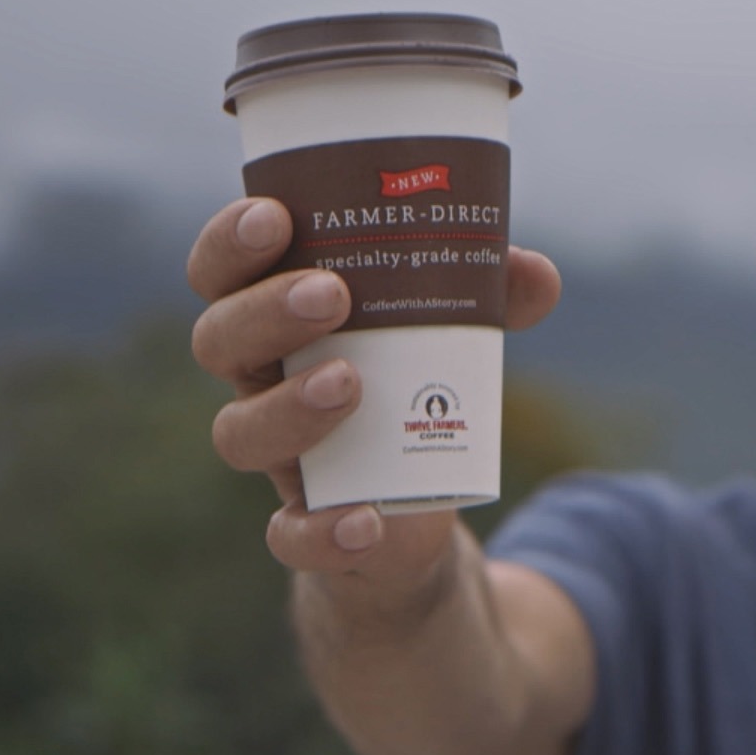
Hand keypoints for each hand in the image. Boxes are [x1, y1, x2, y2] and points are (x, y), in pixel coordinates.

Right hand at [186, 197, 561, 575]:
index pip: (222, 272)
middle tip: (330, 294)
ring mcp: (276, 455)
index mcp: (276, 319)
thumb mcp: (453, 329)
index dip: (229, 242)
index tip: (274, 217)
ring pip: (238, 432)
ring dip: (288, 405)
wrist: (418, 502)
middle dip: (265, 311)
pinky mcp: (306, 525)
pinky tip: (365, 519)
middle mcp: (259, 381)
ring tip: (349, 383)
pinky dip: (322, 531)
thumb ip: (491, 294)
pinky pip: (290, 537)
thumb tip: (537, 274)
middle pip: (218, 340)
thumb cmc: (415, 381)